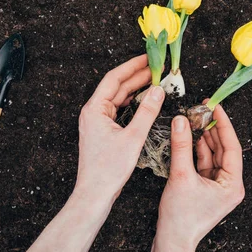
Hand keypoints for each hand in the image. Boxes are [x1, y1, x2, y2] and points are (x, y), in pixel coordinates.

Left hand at [75, 54, 164, 203]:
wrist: (94, 194)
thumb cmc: (108, 170)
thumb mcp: (133, 138)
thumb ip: (147, 112)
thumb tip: (158, 90)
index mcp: (94, 109)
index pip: (114, 78)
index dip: (132, 66)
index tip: (148, 58)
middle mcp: (93, 112)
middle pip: (116, 87)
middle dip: (137, 76)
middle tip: (157, 68)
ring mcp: (97, 122)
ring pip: (118, 98)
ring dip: (135, 89)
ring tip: (155, 80)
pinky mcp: (102, 131)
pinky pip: (118, 110)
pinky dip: (132, 103)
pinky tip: (145, 100)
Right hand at [150, 102, 244, 251]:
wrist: (172, 242)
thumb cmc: (180, 218)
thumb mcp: (181, 175)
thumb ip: (182, 146)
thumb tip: (181, 121)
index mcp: (233, 184)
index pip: (232, 147)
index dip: (223, 124)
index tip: (215, 107)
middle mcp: (229, 185)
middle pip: (224, 150)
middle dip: (213, 129)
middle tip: (203, 110)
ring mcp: (218, 187)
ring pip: (213, 155)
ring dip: (204, 139)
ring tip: (195, 120)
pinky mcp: (206, 189)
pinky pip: (205, 164)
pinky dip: (197, 151)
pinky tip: (191, 138)